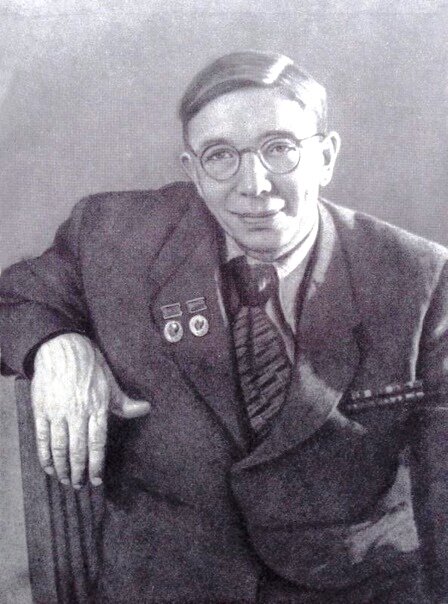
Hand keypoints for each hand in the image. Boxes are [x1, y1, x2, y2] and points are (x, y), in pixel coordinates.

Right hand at [31, 333, 149, 487]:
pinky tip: (48, 467)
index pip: (97, 443)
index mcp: (97, 407)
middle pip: (77, 450)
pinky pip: (42, 438)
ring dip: (61, 468)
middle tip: (79, 485)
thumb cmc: (90, 365)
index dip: (97, 464)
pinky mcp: (41, 410)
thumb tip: (146, 409)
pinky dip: (44, 455)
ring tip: (65, 480)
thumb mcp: (110, 382)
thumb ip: (125, 402)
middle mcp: (77, 412)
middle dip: (78, 471)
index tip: (97, 479)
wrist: (61, 348)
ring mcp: (57, 412)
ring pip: (59, 447)